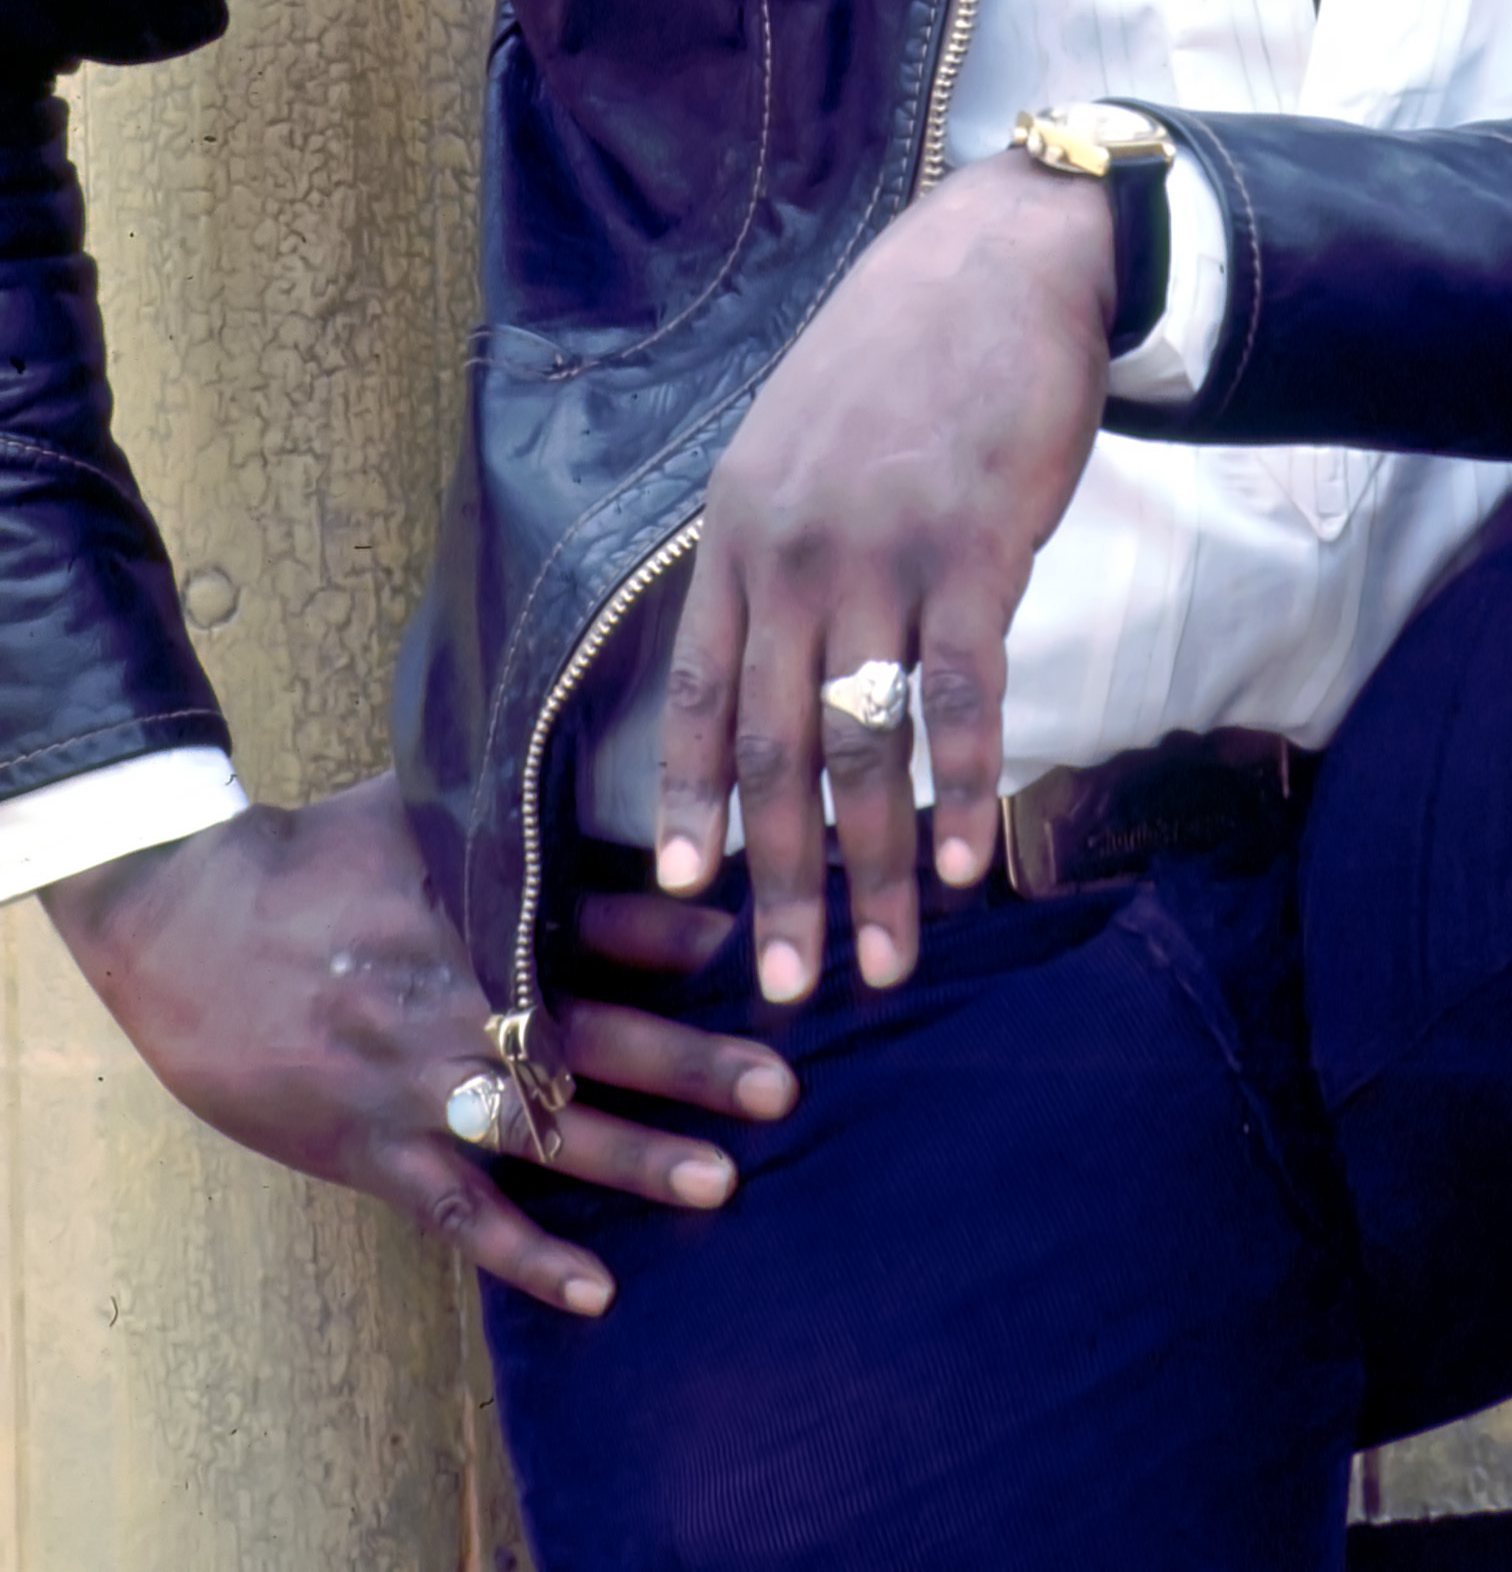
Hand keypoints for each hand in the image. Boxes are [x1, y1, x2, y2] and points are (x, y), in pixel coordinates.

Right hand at [41, 772, 796, 1316]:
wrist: (187, 923)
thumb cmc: (320, 854)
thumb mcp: (423, 804)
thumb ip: (515, 805)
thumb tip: (604, 762)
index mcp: (475, 908)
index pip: (589, 916)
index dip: (671, 931)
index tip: (748, 945)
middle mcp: (459, 996)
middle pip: (590, 1034)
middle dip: (689, 1063)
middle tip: (780, 1085)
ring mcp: (415, 1081)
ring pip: (542, 1130)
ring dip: (634, 1159)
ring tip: (720, 1183)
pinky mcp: (372, 1147)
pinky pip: (461, 1213)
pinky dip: (528, 1256)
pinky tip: (596, 1292)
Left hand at [654, 147, 1115, 1004]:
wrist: (1001, 261)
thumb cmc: (907, 356)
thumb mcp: (801, 440)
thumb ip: (782, 546)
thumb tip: (777, 651)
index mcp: (739, 529)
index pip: (694, 690)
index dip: (686, 798)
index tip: (683, 888)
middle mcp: (792, 552)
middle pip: (771, 748)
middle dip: (782, 881)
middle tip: (791, 986)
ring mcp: (879, 554)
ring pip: (862, 744)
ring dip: (877, 868)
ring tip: (883, 961)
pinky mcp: (972, 550)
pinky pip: (959, 697)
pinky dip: (962, 789)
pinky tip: (970, 864)